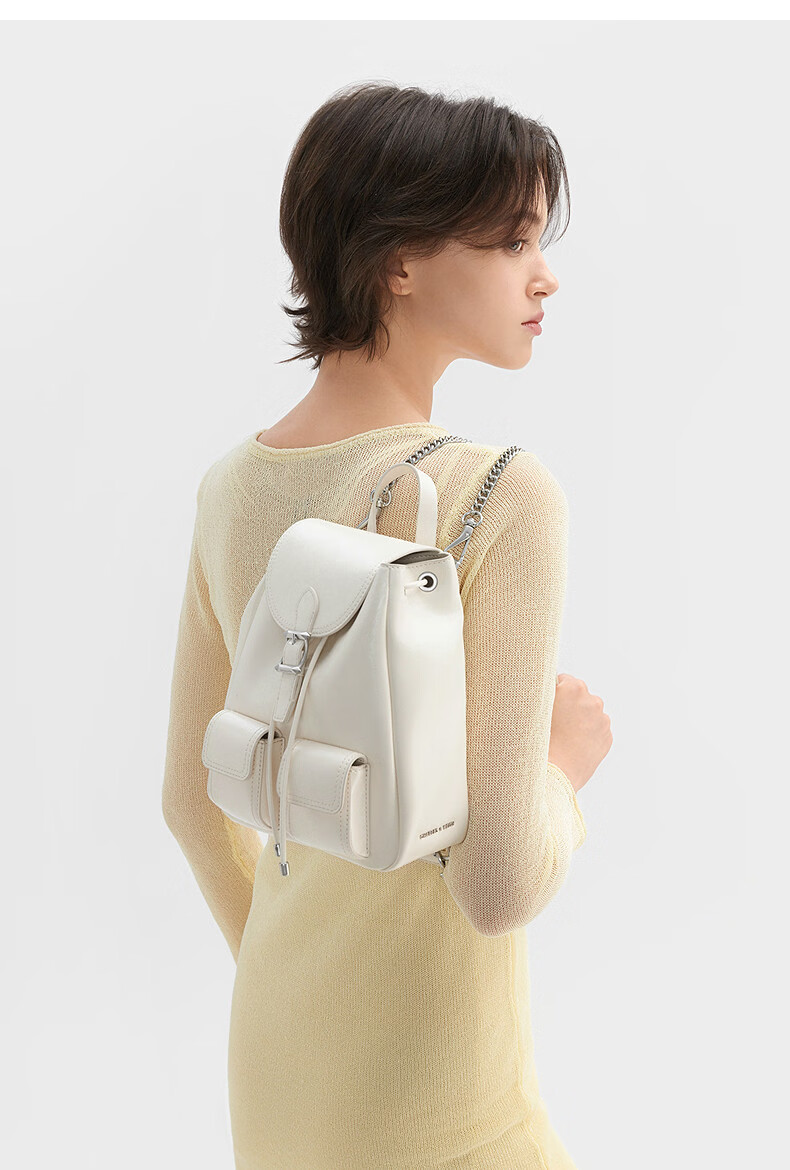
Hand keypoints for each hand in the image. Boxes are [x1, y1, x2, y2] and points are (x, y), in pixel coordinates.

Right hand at [548, 673, 612, 792]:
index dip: (553, 693)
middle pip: (579, 696)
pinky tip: (574, 744)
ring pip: (590, 713)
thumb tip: (549, 683)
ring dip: (580, 719)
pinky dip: (587, 734)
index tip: (547, 706)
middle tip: (554, 723)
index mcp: (574, 688)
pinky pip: (596, 729)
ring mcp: (603, 720)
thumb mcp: (533, 708)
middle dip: (569, 705)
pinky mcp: (607, 737)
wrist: (554, 773)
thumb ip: (543, 690)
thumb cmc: (539, 740)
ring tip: (564, 736)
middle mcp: (593, 700)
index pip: (564, 680)